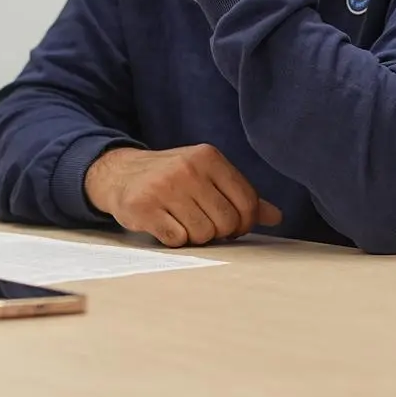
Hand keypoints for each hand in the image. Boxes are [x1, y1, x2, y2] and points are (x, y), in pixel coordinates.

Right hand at [84, 144, 282, 246]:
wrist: (120, 174)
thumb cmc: (172, 178)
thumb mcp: (207, 176)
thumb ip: (240, 195)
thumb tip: (275, 217)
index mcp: (208, 157)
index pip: (247, 202)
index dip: (244, 223)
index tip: (232, 226)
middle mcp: (188, 168)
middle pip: (227, 222)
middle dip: (218, 231)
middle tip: (202, 223)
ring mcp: (164, 187)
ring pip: (203, 234)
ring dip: (195, 236)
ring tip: (182, 222)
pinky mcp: (143, 207)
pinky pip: (177, 240)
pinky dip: (175, 239)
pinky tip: (166, 225)